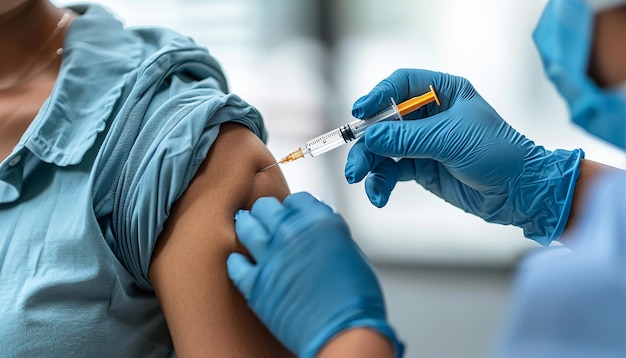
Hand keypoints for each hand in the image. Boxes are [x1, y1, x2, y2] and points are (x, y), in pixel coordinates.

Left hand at [227, 192, 402, 357]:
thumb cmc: (356, 300)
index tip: (292, 214)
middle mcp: (292, 233)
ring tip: (248, 229)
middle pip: (266, 207)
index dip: (294, 208)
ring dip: (248, 226)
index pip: (296, 199)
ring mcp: (270, 258)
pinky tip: (241, 262)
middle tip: (268, 220)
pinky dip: (238, 261)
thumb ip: (329, 234)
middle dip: (268, 213)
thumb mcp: (351, 252)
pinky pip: (235, 264)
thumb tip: (316, 228)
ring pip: (246, 226)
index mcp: (320, 222)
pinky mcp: (256, 284)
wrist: (344, 334)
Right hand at [345, 68, 582, 244]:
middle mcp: (429, 114)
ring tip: (361, 182)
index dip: (377, 96)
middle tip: (355, 164)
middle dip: (366, 142)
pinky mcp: (420, 168)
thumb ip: (407, 138)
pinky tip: (378, 196)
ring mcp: (422, 142)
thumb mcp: (450, 140)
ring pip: (382, 149)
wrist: (519, 192)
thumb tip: (370, 138)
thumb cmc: (496, 153)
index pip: (400, 85)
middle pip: (384, 120)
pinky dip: (381, 183)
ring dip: (369, 165)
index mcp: (442, 92)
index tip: (360, 112)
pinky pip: (391, 171)